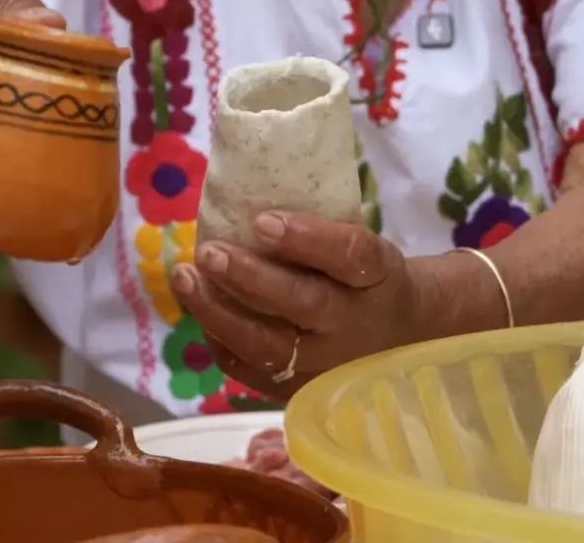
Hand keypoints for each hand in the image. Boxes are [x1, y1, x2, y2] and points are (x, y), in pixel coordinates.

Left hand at [169, 211, 417, 398]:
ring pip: (268, 345)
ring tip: (185, 278)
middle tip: (208, 252)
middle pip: (302, 303)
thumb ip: (318, 232)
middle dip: (249, 277)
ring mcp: (325, 364)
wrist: (398, 338)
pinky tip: (199, 310)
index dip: (307, 238)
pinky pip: (252, 369)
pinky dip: (219, 340)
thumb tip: (245, 194)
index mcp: (376, 276)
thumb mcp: (363, 247)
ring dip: (218, 312)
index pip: (350, 255)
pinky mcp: (299, 389)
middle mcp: (351, 323)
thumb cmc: (365, 280)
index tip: (263, 220)